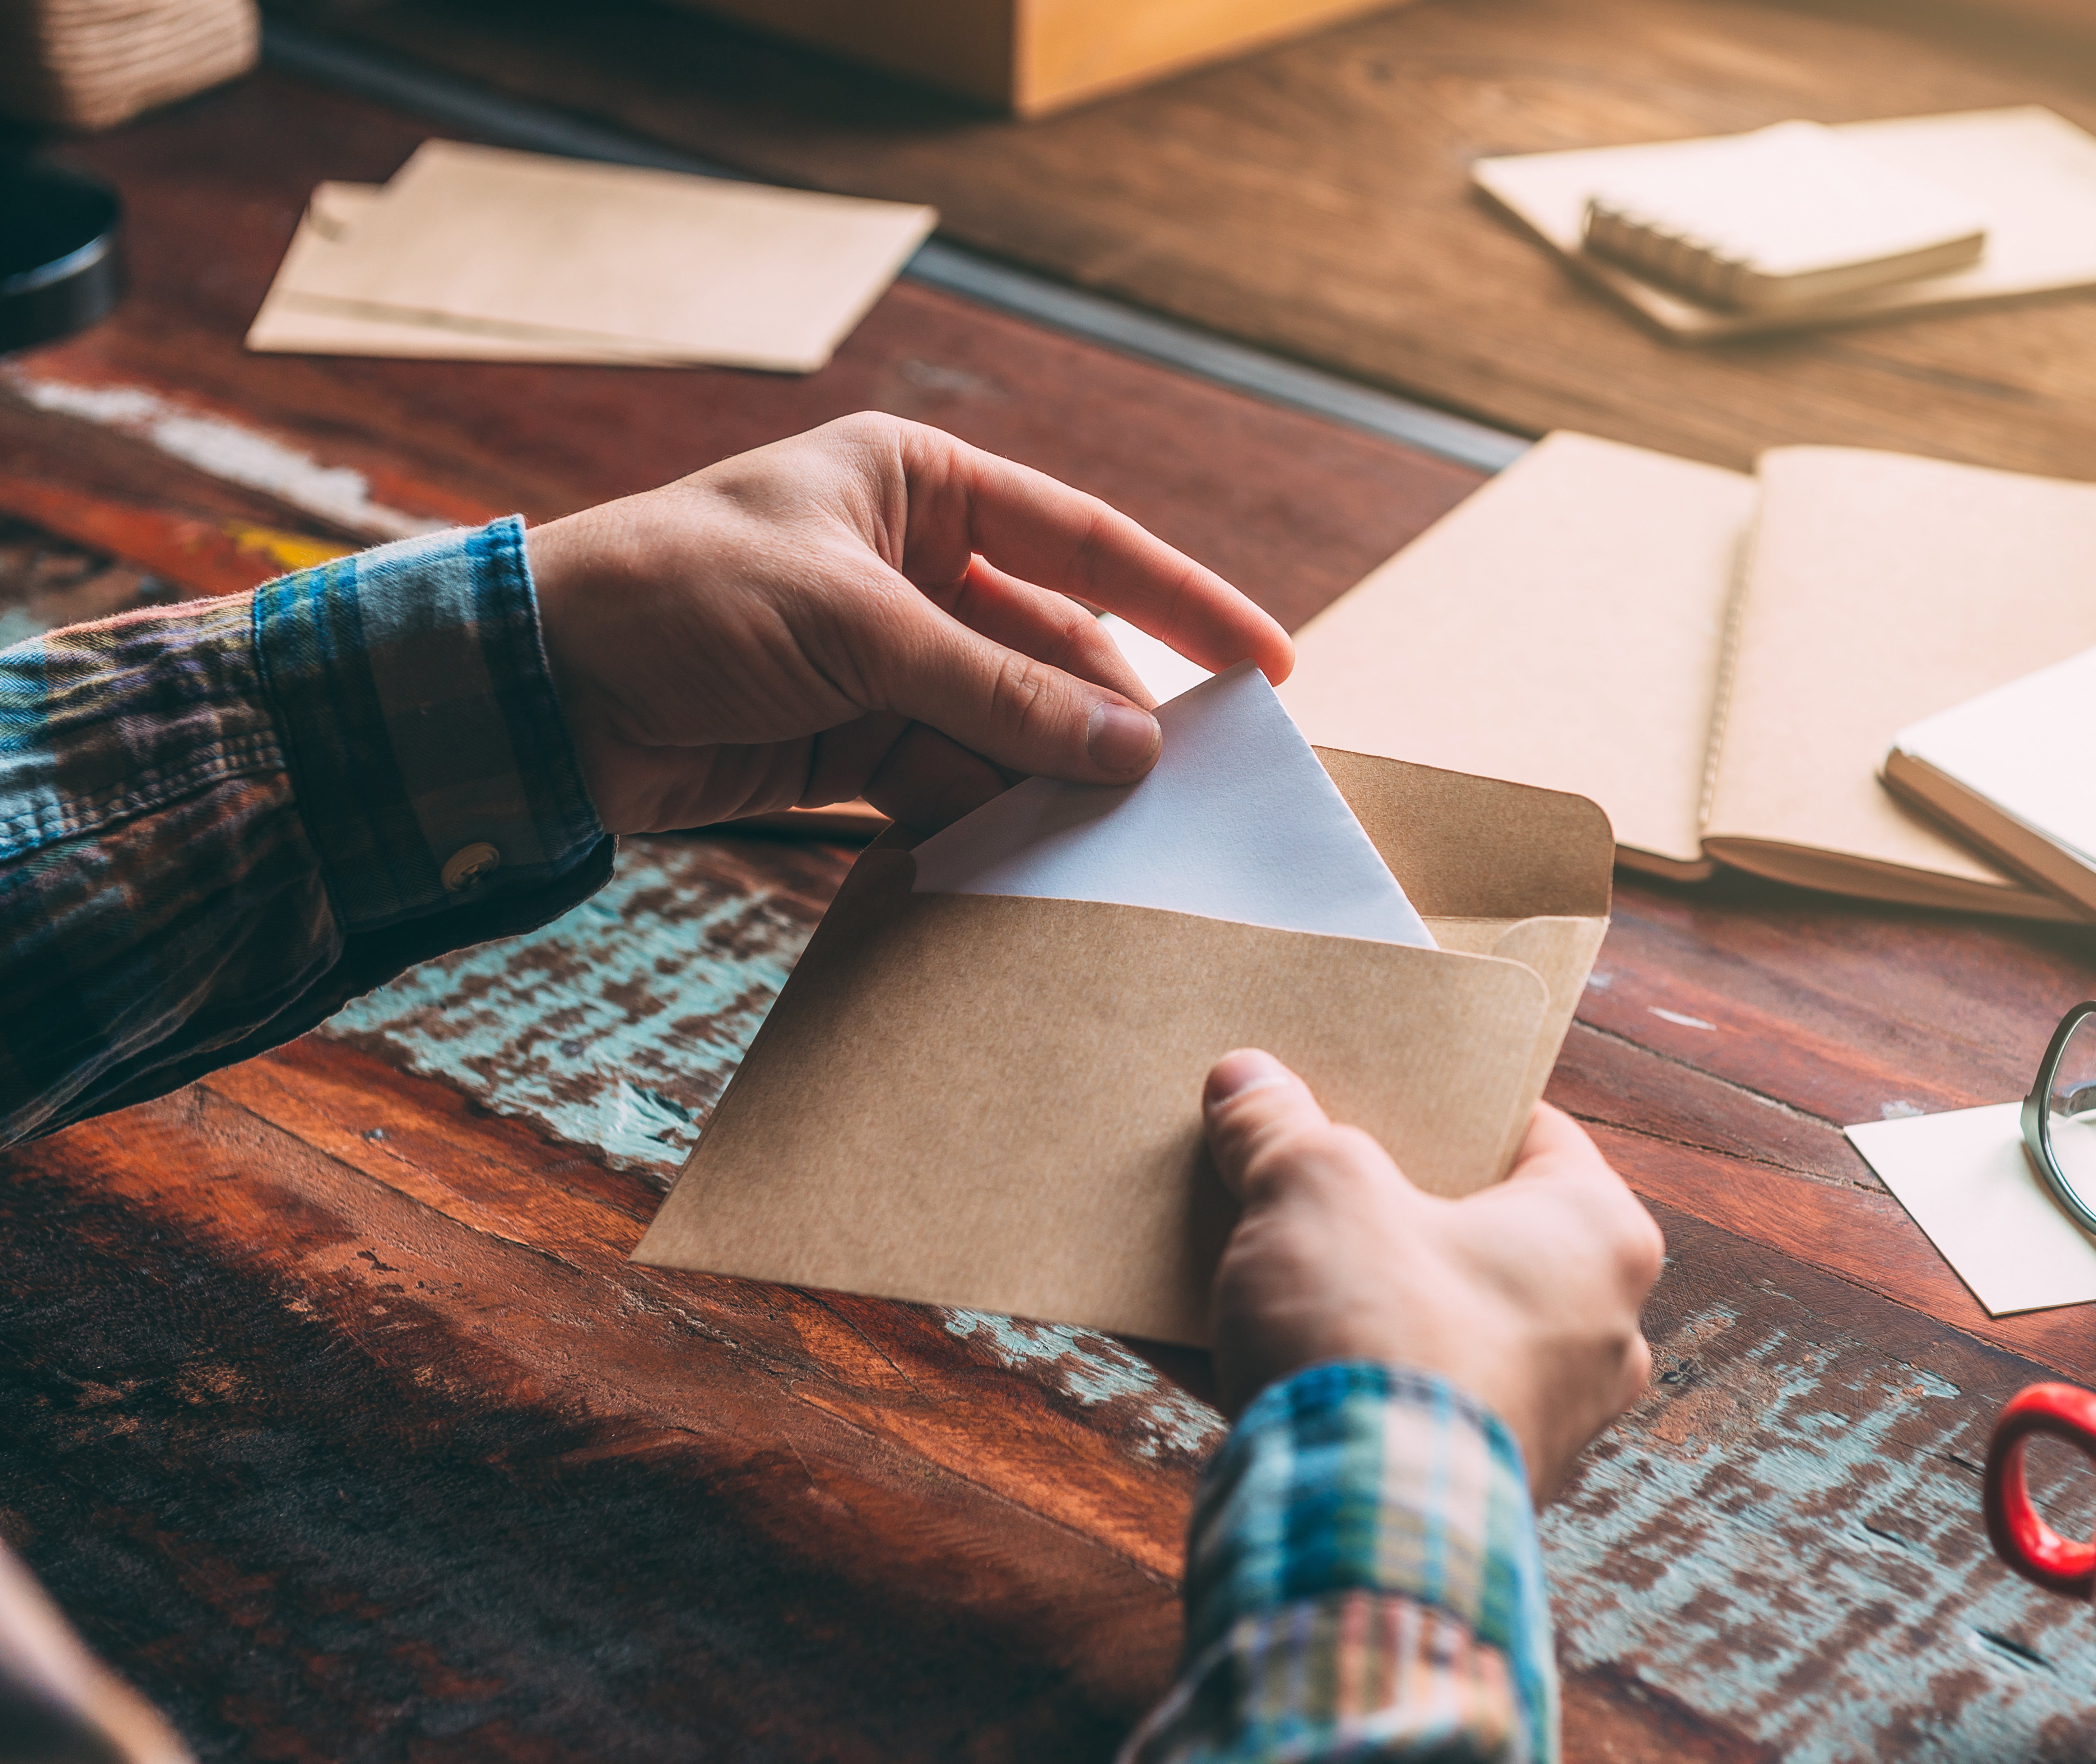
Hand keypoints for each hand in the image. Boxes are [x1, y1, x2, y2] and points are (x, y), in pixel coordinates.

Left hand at [526, 414, 1293, 834]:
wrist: (536, 688)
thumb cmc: (685, 599)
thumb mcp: (857, 629)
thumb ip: (998, 692)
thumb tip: (1132, 745)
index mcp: (918, 486)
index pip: (1085, 541)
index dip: (1182, 603)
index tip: (1270, 665)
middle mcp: (912, 565)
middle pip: (1052, 646)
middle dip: (1110, 717)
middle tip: (1188, 793)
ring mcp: (883, 658)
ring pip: (1006, 724)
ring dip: (1050, 780)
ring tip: (1115, 842)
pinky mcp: (849, 741)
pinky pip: (948, 781)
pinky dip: (983, 819)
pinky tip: (1026, 859)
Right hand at [1200, 1050, 1663, 1496]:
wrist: (1358, 1531)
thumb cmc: (1377, 1332)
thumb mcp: (1313, 1187)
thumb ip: (1279, 1127)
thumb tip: (1245, 1080)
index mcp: (1599, 1238)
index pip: (1532, 1133)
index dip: (1446, 1104)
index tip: (1379, 1089)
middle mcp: (1595, 1335)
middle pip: (1473, 1233)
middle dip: (1381, 1205)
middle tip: (1304, 1169)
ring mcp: (1536, 1421)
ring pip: (1425, 1324)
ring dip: (1339, 1293)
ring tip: (1244, 1257)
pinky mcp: (1467, 1488)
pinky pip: (1386, 1401)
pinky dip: (1317, 1373)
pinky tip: (1211, 1347)